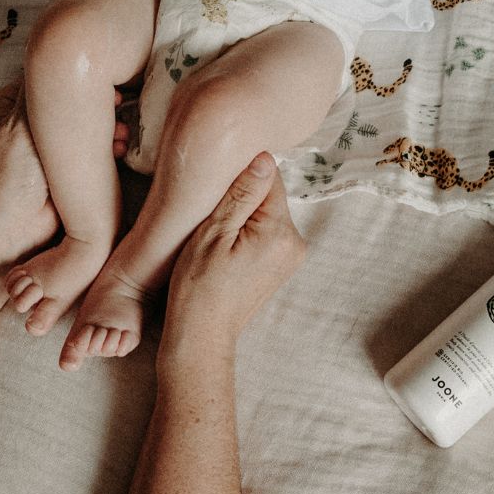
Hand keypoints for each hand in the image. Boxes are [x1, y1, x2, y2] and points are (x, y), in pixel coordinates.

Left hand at [0, 80, 129, 259]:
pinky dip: (109, 147)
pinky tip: (119, 149)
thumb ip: (39, 86)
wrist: (17, 226)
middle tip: (118, 106)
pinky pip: (96, 149)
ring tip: (121, 133)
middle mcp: (37, 124)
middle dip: (101, 105)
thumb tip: (57, 53)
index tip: (103, 78)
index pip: (53, 79)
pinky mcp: (73, 169)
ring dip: (109, 127)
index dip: (80, 76)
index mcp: (17, 107)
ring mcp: (57, 148)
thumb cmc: (13, 172)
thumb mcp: (21, 118)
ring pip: (90, 125)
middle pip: (77, 101)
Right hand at [158, 153, 305, 372]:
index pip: (268, 179)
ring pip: (266, 214)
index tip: (216, 195)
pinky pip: (265, 233)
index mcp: (281, 232)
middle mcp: (295, 243)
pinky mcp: (281, 266)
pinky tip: (225, 250)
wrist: (201, 335)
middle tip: (211, 220)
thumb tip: (265, 158)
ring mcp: (290, 257)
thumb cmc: (199, 286)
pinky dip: (246, 233)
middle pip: (269, 196)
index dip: (238, 179)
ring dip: (242, 217)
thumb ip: (242, 194)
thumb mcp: (214, 233)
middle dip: (241, 199)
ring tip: (216, 239)